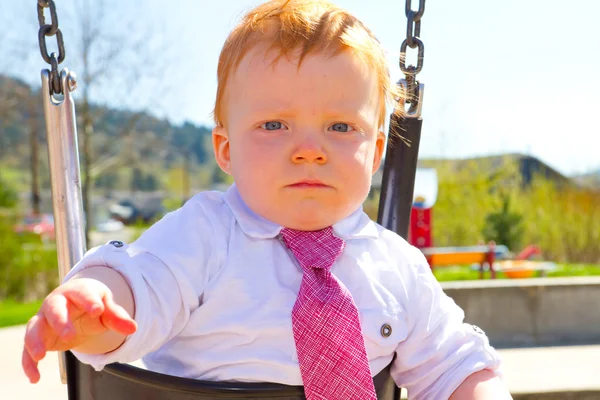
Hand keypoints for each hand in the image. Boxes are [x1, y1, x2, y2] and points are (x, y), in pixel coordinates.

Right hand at [22, 277, 136, 382]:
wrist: (76, 305)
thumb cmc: (93, 305)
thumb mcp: (107, 308)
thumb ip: (117, 317)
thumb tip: (133, 328)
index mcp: (77, 292)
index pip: (82, 293)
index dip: (89, 300)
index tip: (98, 309)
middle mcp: (57, 303)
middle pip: (54, 309)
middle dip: (60, 321)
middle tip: (69, 335)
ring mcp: (44, 319)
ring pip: (35, 327)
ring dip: (35, 341)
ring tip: (41, 356)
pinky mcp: (38, 337)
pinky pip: (28, 350)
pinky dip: (29, 364)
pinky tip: (35, 377)